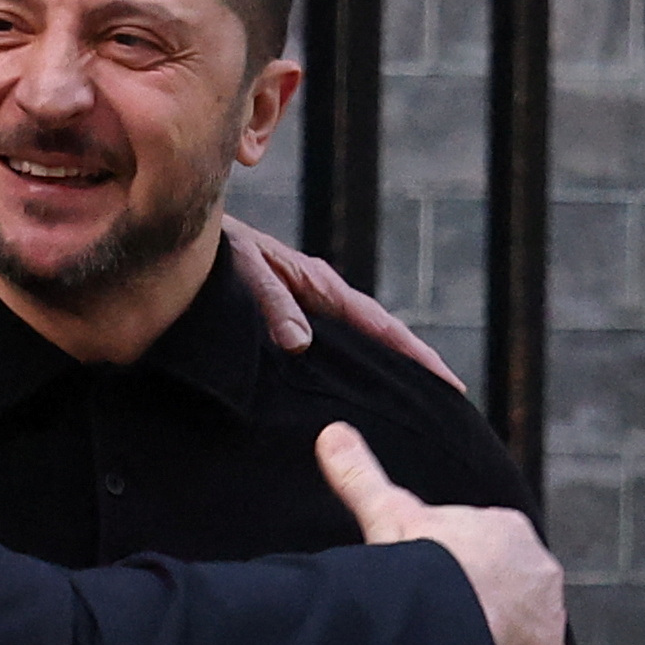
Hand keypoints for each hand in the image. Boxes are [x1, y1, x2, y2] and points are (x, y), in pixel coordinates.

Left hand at [224, 216, 465, 390]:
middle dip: (414, 369)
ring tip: (408, 408)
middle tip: (446, 407)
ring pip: (357, 345)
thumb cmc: (221, 250)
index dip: (418, 357)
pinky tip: (347, 395)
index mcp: (324, 286)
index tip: (450, 384)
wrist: (193, 236)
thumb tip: (301, 344)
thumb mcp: (247, 271)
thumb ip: (273, 304)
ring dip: (382, 372)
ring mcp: (310, 307)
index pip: (384, 328)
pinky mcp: (291, 317)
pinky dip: (348, 369)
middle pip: (381, 338)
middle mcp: (324, 298)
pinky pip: (330, 348)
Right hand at [315, 420, 570, 644]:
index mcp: (503, 531)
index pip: (495, 556)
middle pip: (518, 602)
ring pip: (533, 644)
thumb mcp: (388, 512)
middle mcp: (535, 571)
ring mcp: (547, 619)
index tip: (459, 605)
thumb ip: (360, 475)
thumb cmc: (423, 558)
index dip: (478, 584)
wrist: (454, 603)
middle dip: (500, 625)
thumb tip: (330, 433)